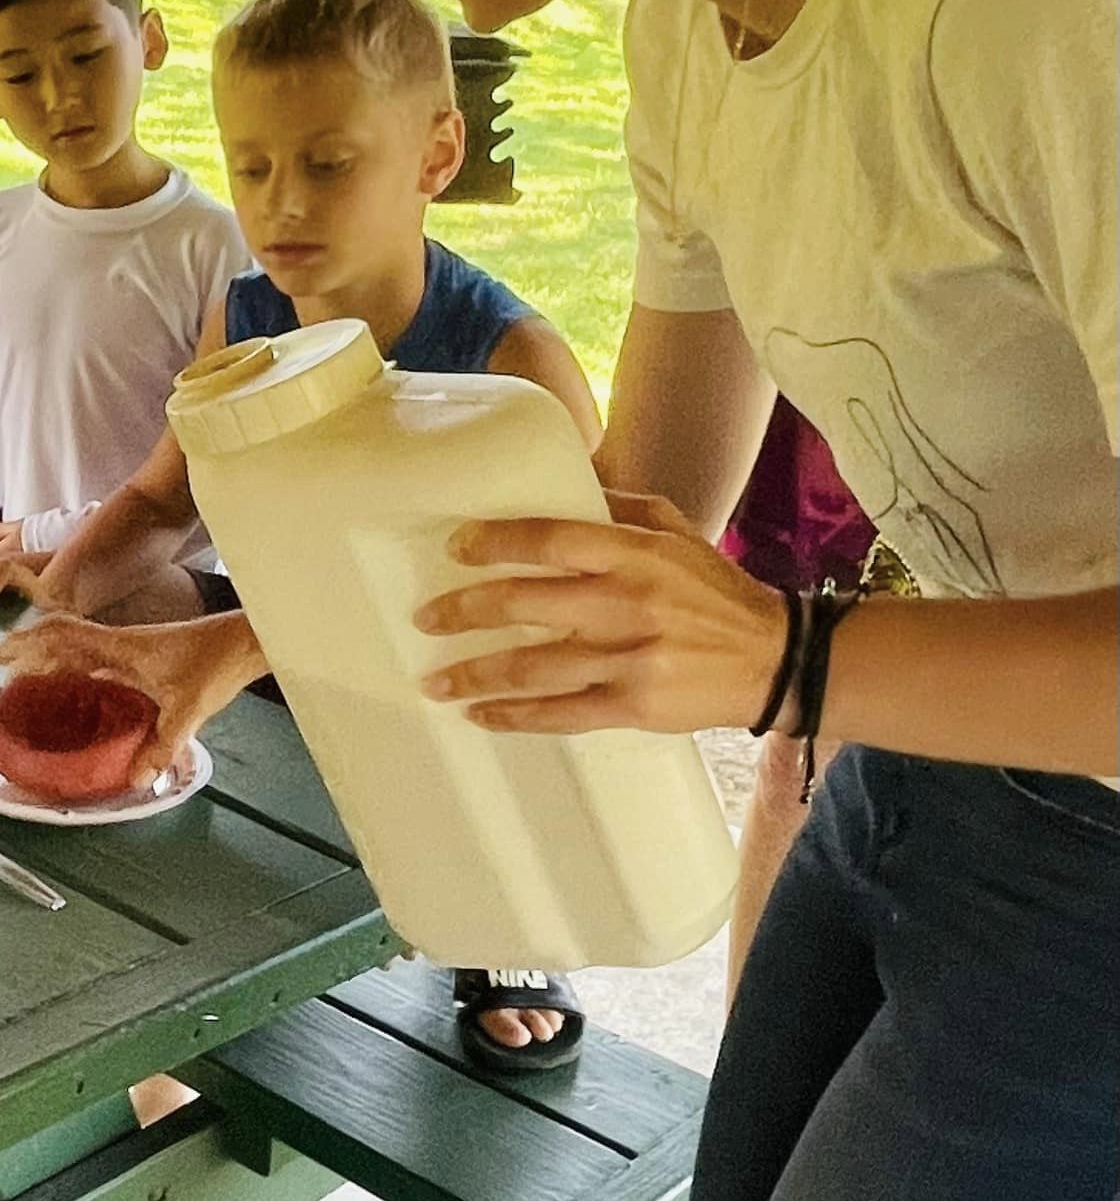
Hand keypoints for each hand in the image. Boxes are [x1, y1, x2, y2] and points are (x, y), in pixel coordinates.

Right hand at [0, 610, 264, 786]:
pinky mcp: (142, 655)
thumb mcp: (188, 710)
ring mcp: (129, 647)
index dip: (25, 642)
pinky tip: (74, 687)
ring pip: (76, 645)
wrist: (243, 639)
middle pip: (60, 637)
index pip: (61, 634)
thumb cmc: (215, 664)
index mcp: (120, 647)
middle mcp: (118, 643)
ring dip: (49, 656)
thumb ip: (161, 745)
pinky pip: (95, 656)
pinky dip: (74, 665)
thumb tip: (134, 780)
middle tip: (0, 670)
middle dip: (26, 650)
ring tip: (26, 678)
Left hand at [413, 489, 789, 735]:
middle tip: (425, 616)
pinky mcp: (633, 706)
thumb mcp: (673, 528)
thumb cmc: (713, 588)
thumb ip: (615, 506)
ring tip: (433, 679)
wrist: (776, 659)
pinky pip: (561, 714)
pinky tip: (479, 716)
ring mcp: (627, 659)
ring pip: (534, 667)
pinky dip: (515, 717)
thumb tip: (557, 483)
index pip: (549, 539)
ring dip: (476, 674)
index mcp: (632, 554)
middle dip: (466, 611)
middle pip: (527, 604)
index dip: (495, 542)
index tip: (454, 548)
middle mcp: (624, 604)